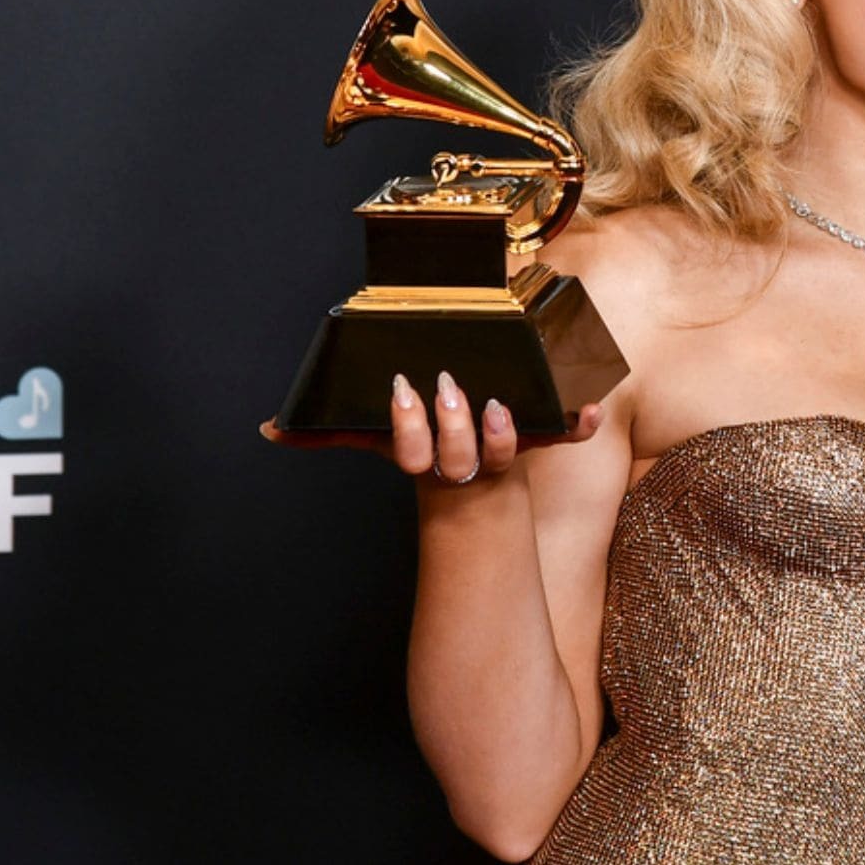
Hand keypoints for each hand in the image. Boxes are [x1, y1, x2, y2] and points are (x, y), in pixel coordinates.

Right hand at [258, 370, 603, 484]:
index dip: (410, 431)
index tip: (404, 394)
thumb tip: (274, 430)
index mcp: (427, 456)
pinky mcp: (540, 437)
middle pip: (459, 454)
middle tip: (448, 389)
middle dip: (453, 427)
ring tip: (500, 406)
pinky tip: (590, 408)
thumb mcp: (377, 435)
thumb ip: (330, 431)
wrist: (475, 475)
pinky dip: (580, 424)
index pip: (414, 454)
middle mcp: (466, 457)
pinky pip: (567, 435)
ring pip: (507, 452)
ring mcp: (506, 450)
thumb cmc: (424, 442)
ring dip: (505, 434)